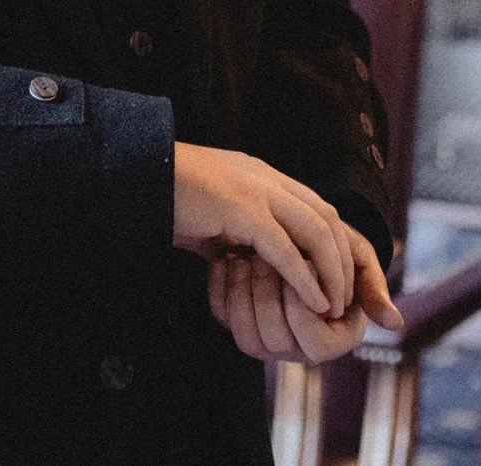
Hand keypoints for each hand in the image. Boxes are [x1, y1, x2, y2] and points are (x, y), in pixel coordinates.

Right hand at [171, 142, 353, 317]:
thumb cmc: (167, 198)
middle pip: (327, 217)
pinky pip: (285, 249)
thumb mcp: (213, 215)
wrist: (135, 174)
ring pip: (316, 231)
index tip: (341, 279)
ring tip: (333, 305)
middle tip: (345, 298)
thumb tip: (244, 261)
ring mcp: (256, 190)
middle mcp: (266, 178)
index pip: (318, 206)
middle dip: (344, 259)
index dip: (337, 242)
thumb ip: (235, 232)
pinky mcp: (241, 210)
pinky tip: (313, 301)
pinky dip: (305, 278)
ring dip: (331, 271)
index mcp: (262, 176)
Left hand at [205, 225, 401, 363]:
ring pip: (246, 335)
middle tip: (264, 253)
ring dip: (243, 291)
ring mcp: (266, 343)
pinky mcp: (239, 325)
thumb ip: (373, 290)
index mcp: (331, 341)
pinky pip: (223, 319)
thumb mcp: (359, 262)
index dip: (302, 306)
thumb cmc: (337, 254)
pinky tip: (224, 260)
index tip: (298, 267)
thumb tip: (394, 323)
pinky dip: (221, 290)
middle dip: (268, 294)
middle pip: (274, 340)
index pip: (313, 342)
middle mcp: (296, 350)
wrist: (301, 243)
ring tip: (245, 253)